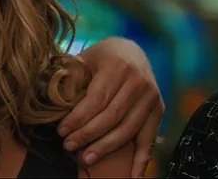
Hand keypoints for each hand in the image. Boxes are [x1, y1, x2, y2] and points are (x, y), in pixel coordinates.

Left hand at [58, 38, 163, 177]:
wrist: (131, 51)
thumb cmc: (101, 58)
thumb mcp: (84, 59)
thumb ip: (72, 78)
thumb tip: (58, 105)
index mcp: (119, 67)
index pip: (96, 100)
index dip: (78, 118)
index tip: (62, 131)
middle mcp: (140, 82)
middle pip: (112, 117)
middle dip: (88, 135)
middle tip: (69, 146)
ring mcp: (152, 98)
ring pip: (128, 129)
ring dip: (106, 147)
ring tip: (87, 158)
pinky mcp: (159, 111)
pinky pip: (150, 138)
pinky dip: (142, 160)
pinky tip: (133, 176)